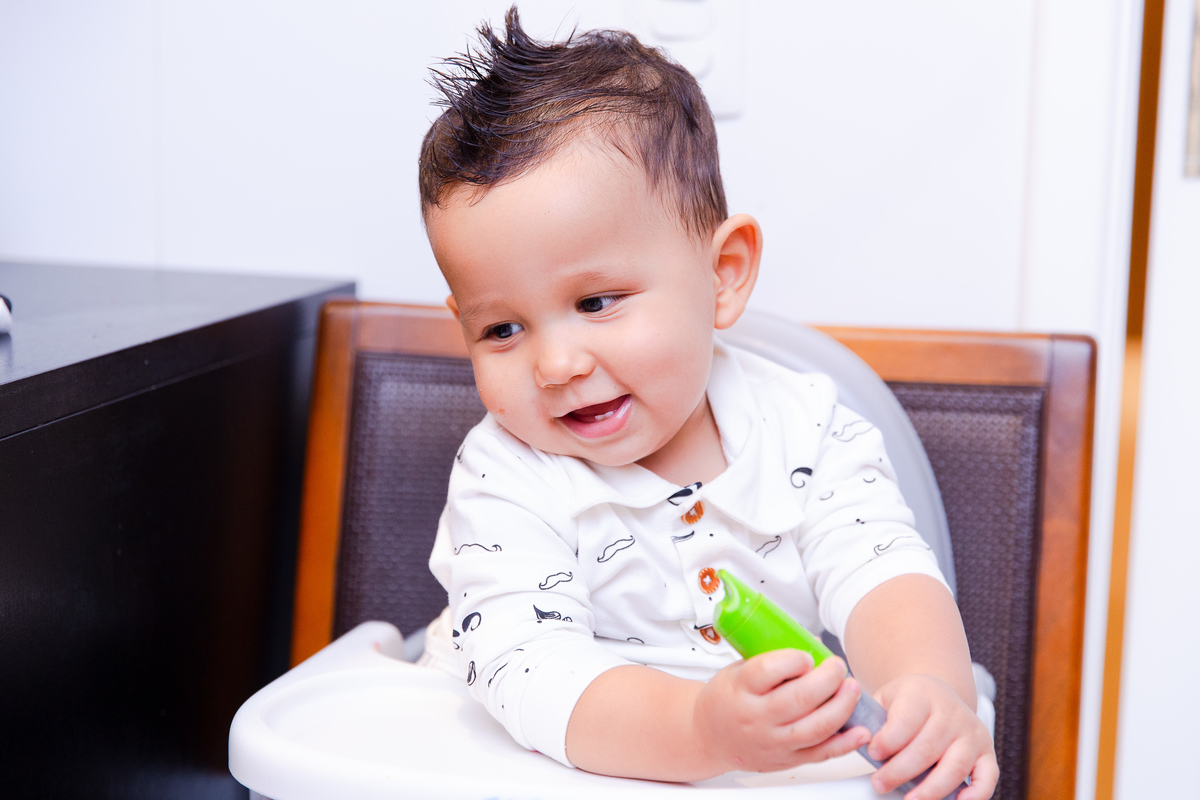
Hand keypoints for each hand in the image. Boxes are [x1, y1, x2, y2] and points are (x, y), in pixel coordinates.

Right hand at [693, 649, 870, 773]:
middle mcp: (756, 717)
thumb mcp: (738, 669)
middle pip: (798, 699)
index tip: (807, 655)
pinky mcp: (787, 759)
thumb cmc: (727, 698)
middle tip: (837, 666)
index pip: (768, 671)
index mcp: (741, 689)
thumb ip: (772, 659)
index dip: (794, 660)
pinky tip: (861, 730)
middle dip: (827, 680)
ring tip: (852, 688)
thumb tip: (814, 644)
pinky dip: (845, 743)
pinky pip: (821, 754)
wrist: (709, 736)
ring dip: (841, 707)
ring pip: (814, 728)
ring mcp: (773, 742)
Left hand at [866, 673, 997, 799]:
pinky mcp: (986, 751)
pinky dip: (977, 794)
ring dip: (930, 789)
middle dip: (900, 771)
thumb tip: (855, 738)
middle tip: (880, 784)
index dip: (888, 740)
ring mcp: (971, 732)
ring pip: (955, 766)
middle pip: (927, 748)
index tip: (873, 753)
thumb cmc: (906, 702)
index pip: (906, 720)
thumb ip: (872, 717)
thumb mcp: (886, 698)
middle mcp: (951, 712)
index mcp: (921, 694)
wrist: (936, 692)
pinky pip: (988, 776)